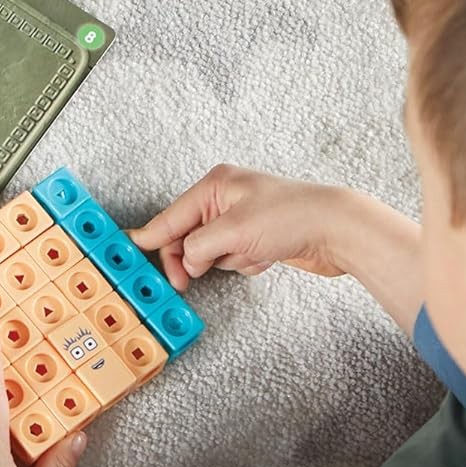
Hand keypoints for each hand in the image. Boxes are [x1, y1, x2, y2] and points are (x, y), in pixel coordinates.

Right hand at [128, 164, 353, 290]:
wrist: (337, 230)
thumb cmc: (290, 218)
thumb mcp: (233, 232)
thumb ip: (198, 246)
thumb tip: (183, 260)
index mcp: (216, 185)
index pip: (172, 216)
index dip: (151, 236)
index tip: (128, 250)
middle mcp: (226, 198)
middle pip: (188, 236)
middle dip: (193, 258)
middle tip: (184, 281)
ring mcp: (242, 219)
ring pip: (212, 252)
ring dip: (228, 260)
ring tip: (252, 253)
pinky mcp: (259, 238)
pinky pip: (236, 259)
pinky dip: (246, 263)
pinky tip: (266, 257)